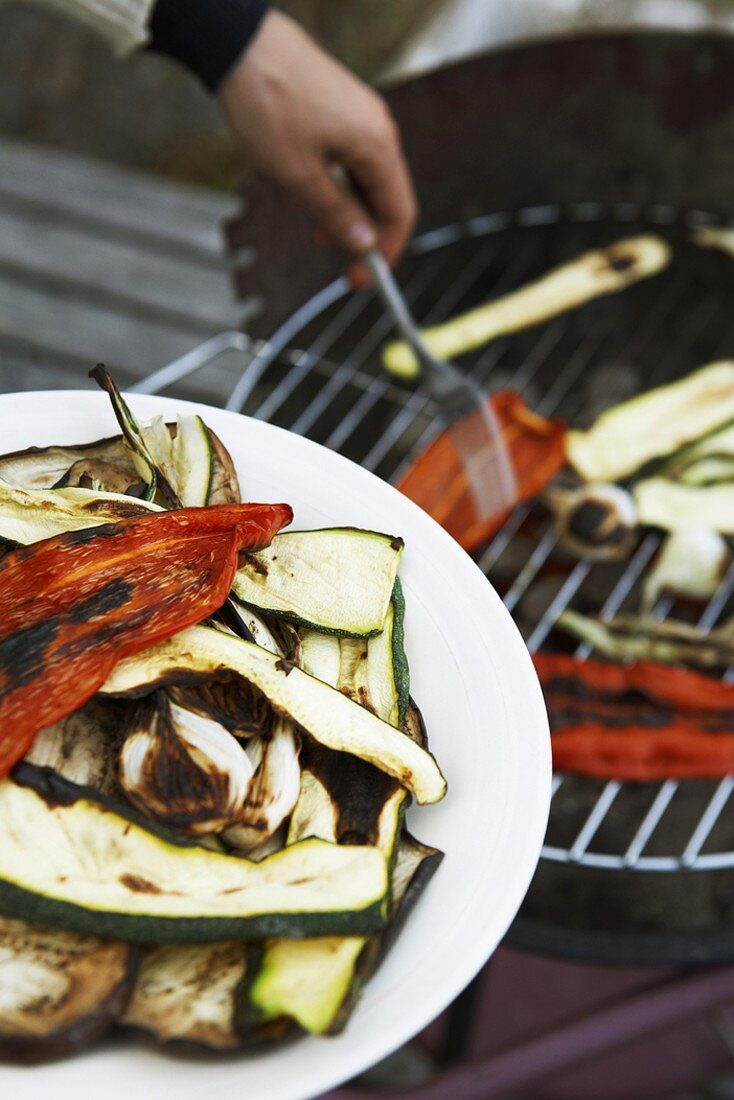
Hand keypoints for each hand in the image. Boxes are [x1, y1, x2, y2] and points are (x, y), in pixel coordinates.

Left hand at [219, 10, 416, 285]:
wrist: (239, 42)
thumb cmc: (268, 104)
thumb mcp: (298, 175)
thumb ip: (335, 214)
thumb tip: (365, 245)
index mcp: (377, 146)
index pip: (399, 213)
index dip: (384, 253)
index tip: (359, 278)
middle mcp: (377, 129)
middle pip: (383, 198)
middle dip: (356, 230)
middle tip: (320, 244)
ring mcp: (360, 116)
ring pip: (361, 179)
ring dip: (338, 205)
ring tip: (301, 208)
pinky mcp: (340, 108)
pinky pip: (346, 157)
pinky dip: (329, 180)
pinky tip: (298, 180)